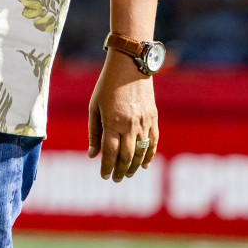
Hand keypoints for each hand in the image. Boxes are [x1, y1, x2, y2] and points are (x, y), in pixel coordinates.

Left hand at [88, 52, 158, 181]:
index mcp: (112, 122)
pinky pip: (153, 142)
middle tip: (115, 179)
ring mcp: (144, 123)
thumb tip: (93, 155)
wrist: (130, 67)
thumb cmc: (107, 86)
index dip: (107, 167)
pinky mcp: (154, 119)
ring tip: (126, 175)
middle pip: (127, 156)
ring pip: (141, 152)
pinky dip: (149, 156)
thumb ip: (94, 132)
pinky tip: (144, 166)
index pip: (110, 152)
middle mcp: (130, 125)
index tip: (104, 176)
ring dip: (134, 167)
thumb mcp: (94, 106)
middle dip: (120, 171)